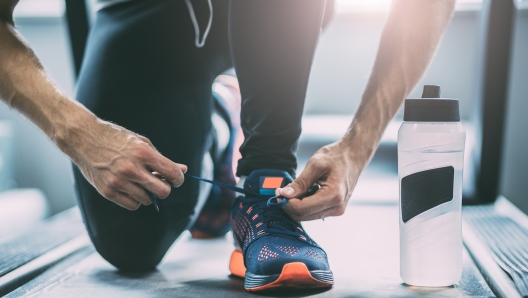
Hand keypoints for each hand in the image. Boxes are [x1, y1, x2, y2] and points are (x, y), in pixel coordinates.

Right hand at [60, 115, 186, 209]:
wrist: (83, 138)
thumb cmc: (116, 138)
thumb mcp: (142, 143)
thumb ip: (162, 159)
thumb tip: (184, 170)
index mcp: (143, 152)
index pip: (172, 173)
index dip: (179, 178)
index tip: (176, 178)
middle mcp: (131, 168)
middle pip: (163, 191)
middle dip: (165, 187)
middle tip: (160, 181)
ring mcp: (118, 181)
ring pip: (148, 200)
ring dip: (149, 193)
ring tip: (141, 181)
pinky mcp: (107, 191)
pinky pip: (133, 205)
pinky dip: (136, 199)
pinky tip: (131, 188)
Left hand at [278, 141, 365, 220]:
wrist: (354, 155)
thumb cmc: (336, 156)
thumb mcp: (315, 165)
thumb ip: (300, 182)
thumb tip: (284, 195)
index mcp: (333, 196)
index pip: (302, 209)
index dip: (286, 202)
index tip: (278, 191)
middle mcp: (337, 207)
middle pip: (303, 216)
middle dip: (289, 205)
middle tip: (281, 190)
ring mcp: (337, 210)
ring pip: (307, 215)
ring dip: (296, 205)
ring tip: (294, 189)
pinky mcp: (334, 209)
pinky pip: (313, 212)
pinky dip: (304, 204)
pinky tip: (305, 191)